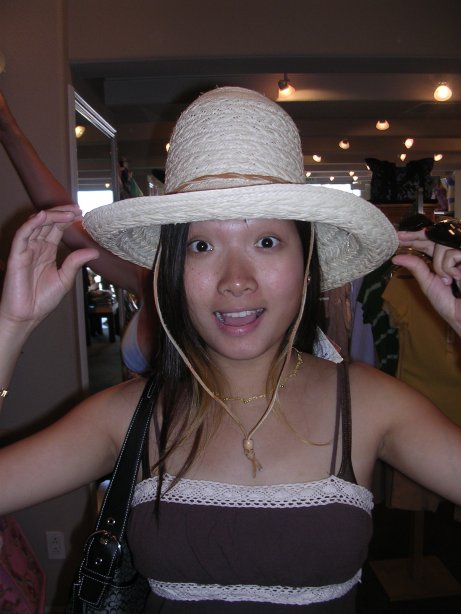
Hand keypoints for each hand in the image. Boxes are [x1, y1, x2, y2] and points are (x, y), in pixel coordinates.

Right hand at [0, 206, 98, 332]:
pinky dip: (31, 224)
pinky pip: (22, 235)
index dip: (67, 219)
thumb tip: (94, 251)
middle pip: (48, 223)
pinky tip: (43, 216)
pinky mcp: (16, 255)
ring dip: (51, 216)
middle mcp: (36, 247)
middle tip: (77, 208)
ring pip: (36, 225)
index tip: (81, 213)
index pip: (57, 228)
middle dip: (61, 213)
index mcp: (47, 251)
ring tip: (67, 212)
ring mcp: (26, 250)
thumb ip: (75, 262)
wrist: (27, 316)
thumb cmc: (42, 300)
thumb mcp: (65, 279)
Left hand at [394, 230, 460, 334]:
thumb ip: (416, 267)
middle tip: (400, 237)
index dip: (413, 238)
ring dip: (439, 265)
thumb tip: (396, 257)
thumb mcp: (428, 283)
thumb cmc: (448, 303)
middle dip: (416, 236)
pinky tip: (457, 278)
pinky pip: (452, 254)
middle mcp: (453, 255)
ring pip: (441, 247)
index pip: (428, 244)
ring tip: (447, 280)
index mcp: (443, 261)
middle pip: (434, 238)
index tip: (398, 236)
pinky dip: (450, 268)